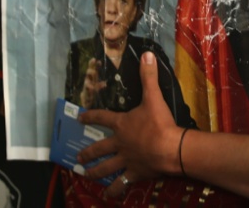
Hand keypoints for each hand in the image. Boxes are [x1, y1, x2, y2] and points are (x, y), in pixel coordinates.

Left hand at [77, 51, 181, 198]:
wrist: (170, 148)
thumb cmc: (160, 122)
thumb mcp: (153, 97)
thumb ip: (149, 76)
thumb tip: (147, 54)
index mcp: (122, 124)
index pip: (102, 118)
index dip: (90, 117)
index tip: (79, 118)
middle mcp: (120, 143)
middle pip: (100, 148)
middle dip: (88, 153)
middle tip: (78, 158)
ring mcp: (126, 160)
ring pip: (106, 167)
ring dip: (95, 172)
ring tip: (85, 175)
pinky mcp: (135, 173)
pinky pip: (122, 183)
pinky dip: (115, 190)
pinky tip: (108, 195)